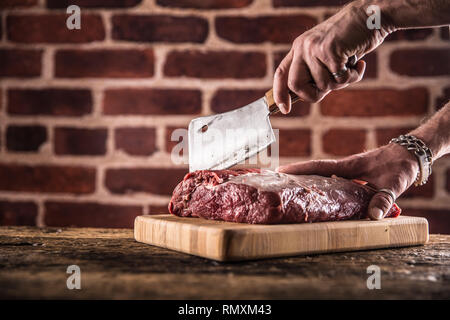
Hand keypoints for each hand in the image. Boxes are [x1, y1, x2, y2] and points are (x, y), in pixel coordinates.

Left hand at [273, 0, 389, 112]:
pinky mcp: (330, 51)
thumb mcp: (326, 52)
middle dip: (314, 94)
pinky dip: (353, 76)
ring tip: (350, 65)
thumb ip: (315, 70)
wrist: (370, 15)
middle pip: (296, 85)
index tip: (284, 109)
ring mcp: (314, 48)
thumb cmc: (351, 38)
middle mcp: (302, 47)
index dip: (279, 93)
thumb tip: (308, 95)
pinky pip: (340, 79)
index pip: (281, 73)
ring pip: (323, 85)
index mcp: (299, 48)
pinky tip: (359, 63)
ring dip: (342, 82)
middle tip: (332, 86)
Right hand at [276, 143, 418, 219]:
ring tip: (291, 194)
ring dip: (308, 184)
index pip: (319, 166)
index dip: (299, 168)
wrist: (409, 156)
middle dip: (296, 177)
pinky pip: (333, 184)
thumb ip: (383, 199)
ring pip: (322, 179)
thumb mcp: (393, 184)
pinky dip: (323, 190)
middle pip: (314, 172)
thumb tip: (373, 217)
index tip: (280, 170)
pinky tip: (319, 200)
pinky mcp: (353, 179)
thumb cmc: (399, 166)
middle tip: (277, 184)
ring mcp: (347, 173)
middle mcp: (344, 169)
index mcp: (348, 166)